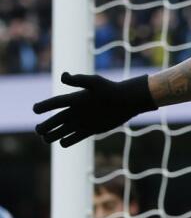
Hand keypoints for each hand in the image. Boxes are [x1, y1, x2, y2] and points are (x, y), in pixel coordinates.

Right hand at [33, 73, 156, 147]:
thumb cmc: (111, 89)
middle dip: (44, 126)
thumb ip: (78, 79)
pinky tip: (64, 141)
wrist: (127, 101)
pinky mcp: (90, 130)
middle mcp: (76, 111)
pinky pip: (73, 139)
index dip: (44, 106)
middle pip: (54, 120)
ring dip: (52, 136)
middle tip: (40, 130)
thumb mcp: (95, 83)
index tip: (35, 109)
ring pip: (60, 131)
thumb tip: (62, 75)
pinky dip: (66, 142)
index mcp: (75, 99)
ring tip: (46, 138)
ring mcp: (82, 121)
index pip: (55, 103)